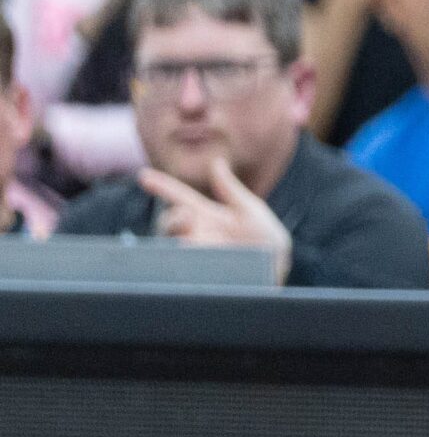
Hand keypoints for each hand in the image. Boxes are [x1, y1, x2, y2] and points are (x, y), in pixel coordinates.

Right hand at [139, 158, 290, 283]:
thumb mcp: (249, 210)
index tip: (144, 176)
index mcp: (206, 215)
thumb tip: (217, 161)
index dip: (162, 186)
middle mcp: (196, 234)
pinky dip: (178, 260)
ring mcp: (195, 254)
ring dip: (176, 237)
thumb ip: (230, 189)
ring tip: (189, 236)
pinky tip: (186, 253)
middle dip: (172, 218)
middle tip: (186, 215)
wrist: (276, 270)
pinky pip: (179, 267)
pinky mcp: (197, 274)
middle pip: (168, 223)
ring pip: (170, 245)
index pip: (179, 197)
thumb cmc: (266, 240)